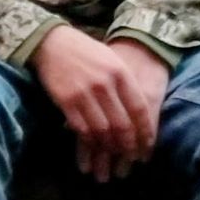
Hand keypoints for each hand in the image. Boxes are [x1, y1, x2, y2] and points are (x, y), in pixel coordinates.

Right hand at [30, 30, 167, 181]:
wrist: (52, 42)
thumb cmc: (85, 51)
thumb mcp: (111, 60)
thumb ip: (125, 83)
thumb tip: (139, 112)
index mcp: (120, 72)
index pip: (139, 109)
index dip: (145, 131)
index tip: (147, 145)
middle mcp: (104, 84)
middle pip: (122, 124)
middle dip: (128, 145)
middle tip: (131, 156)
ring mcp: (84, 93)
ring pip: (103, 130)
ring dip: (109, 146)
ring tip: (113, 154)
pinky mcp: (65, 101)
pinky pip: (82, 129)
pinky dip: (90, 141)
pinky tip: (94, 145)